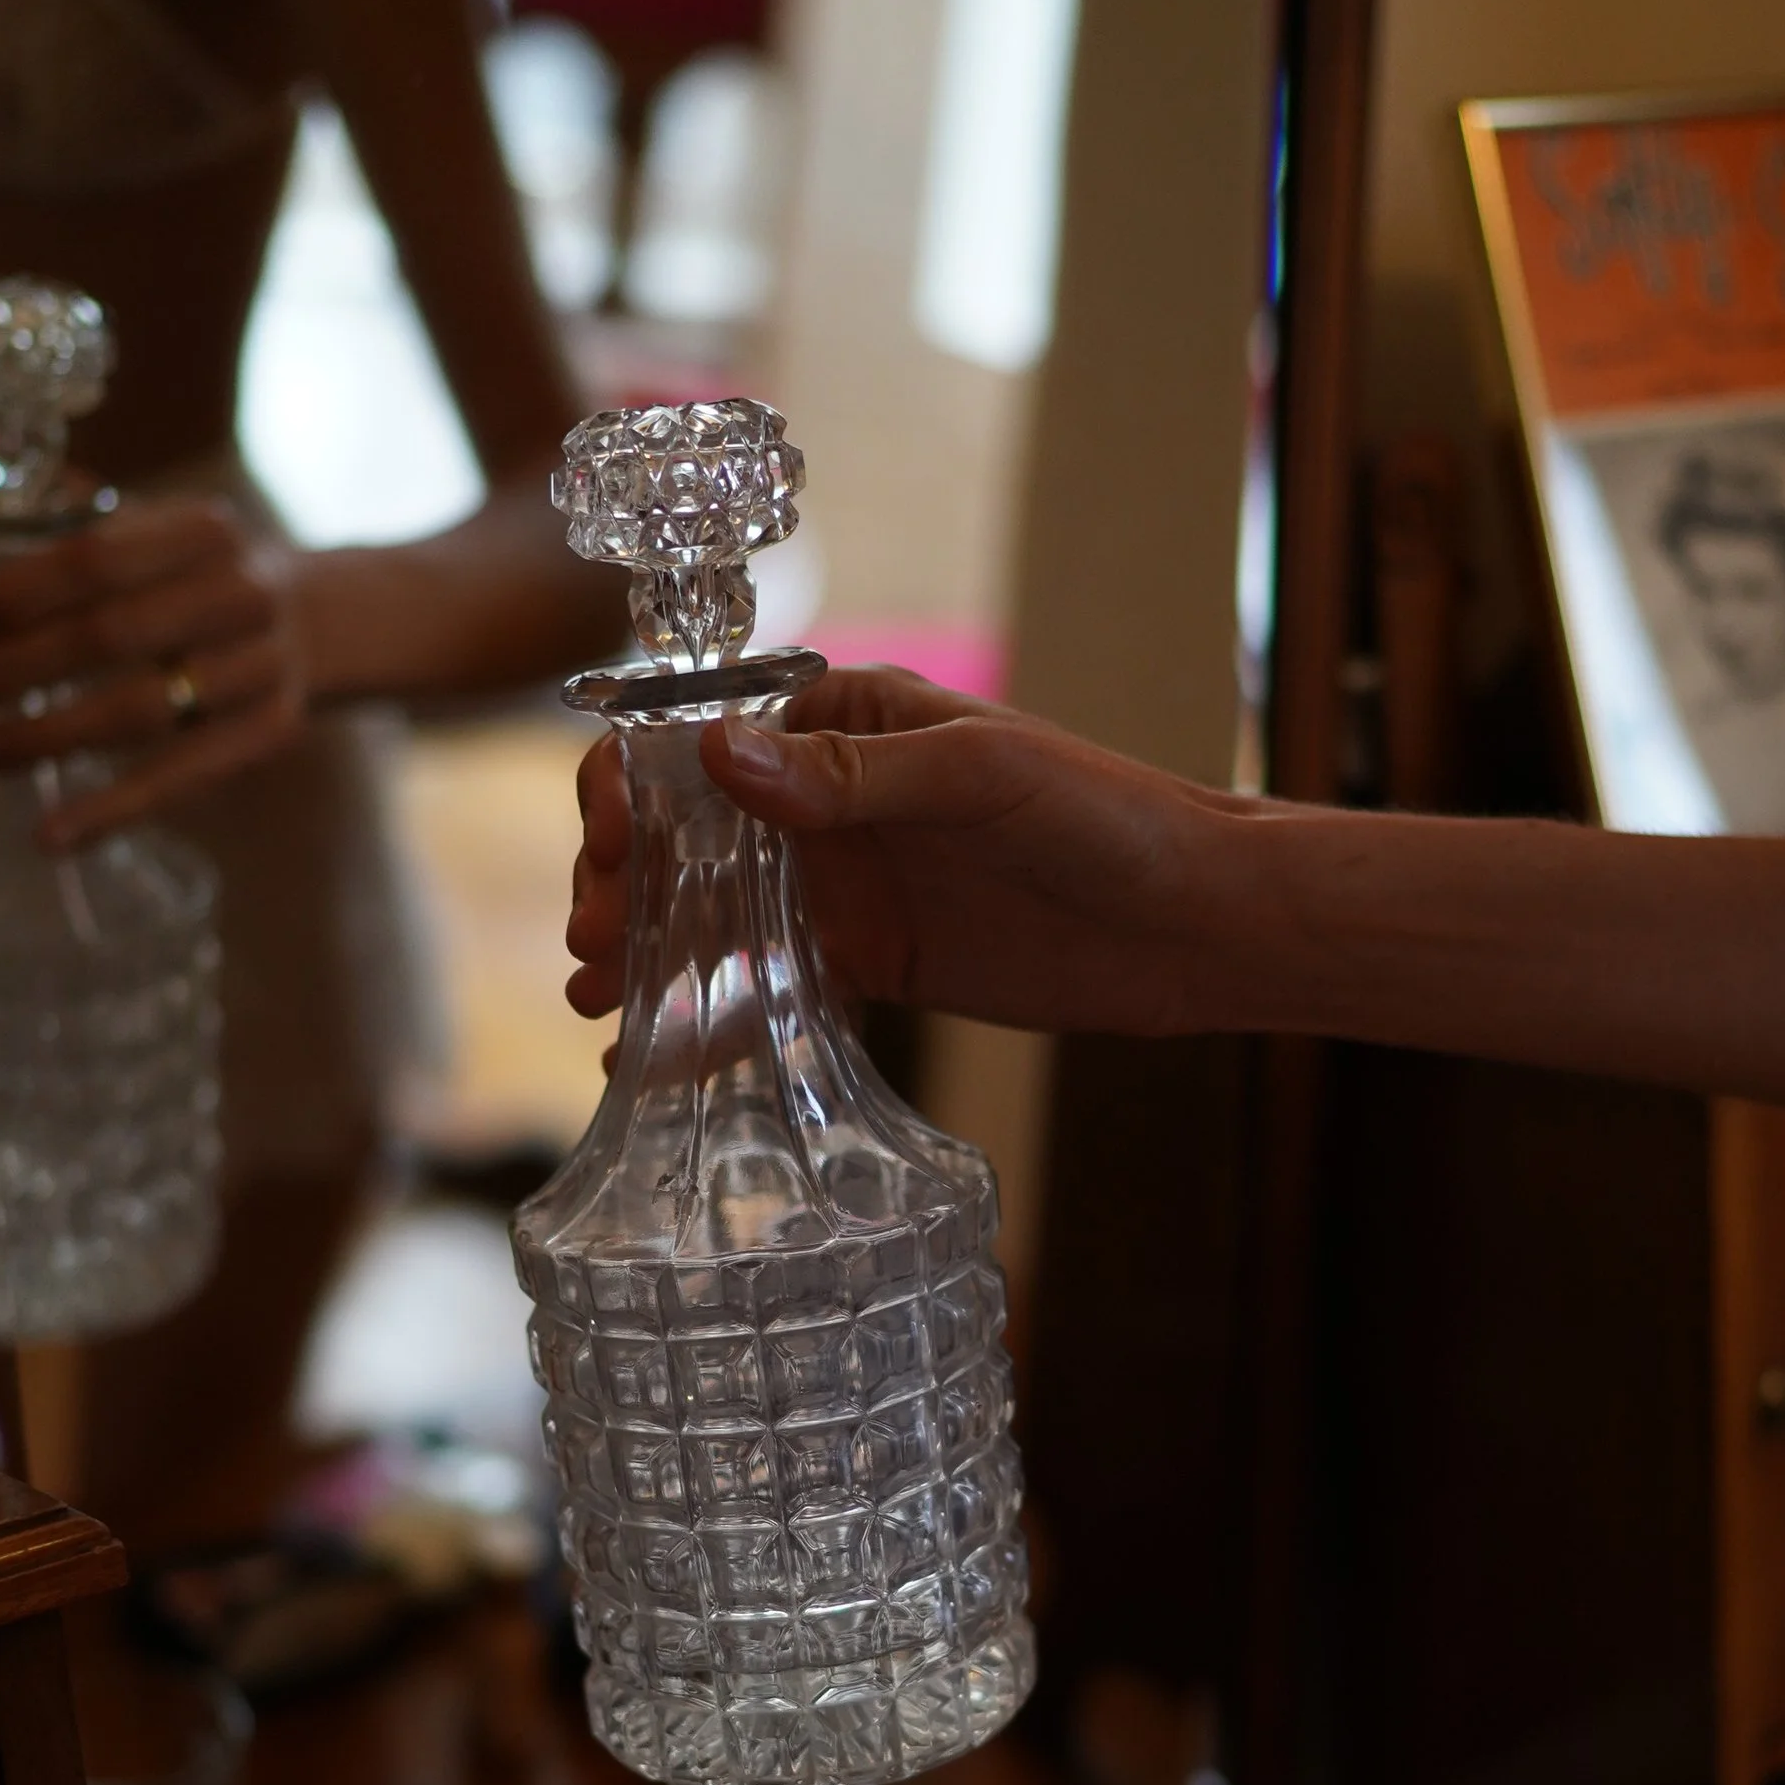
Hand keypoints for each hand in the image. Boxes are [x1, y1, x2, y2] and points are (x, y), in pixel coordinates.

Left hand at [0, 496, 309, 844]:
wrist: (323, 621)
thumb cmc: (204, 580)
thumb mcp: (158, 539)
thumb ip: (71, 546)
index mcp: (204, 529)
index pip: (93, 558)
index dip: (12, 593)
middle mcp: (242, 592)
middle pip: (104, 636)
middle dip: (2, 670)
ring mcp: (262, 668)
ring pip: (132, 713)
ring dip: (35, 739)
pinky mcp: (271, 733)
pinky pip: (179, 778)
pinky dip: (111, 810)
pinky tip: (50, 836)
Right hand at [566, 666, 1236, 1037]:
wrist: (1192, 924)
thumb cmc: (1104, 816)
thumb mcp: (980, 777)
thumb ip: (855, 777)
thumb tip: (720, 757)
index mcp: (846, 723)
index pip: (705, 742)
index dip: (636, 793)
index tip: (612, 856)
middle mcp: (830, 801)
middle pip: (689, 838)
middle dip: (625, 887)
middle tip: (592, 952)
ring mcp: (847, 886)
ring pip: (714, 917)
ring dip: (648, 956)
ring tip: (597, 1006)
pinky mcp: (873, 965)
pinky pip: (770, 991)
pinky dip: (709, 1021)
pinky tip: (650, 1062)